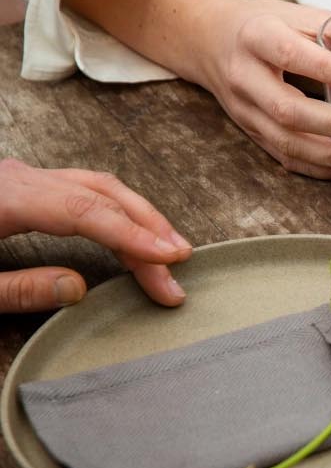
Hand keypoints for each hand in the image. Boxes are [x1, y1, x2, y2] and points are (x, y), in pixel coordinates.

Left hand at [0, 159, 191, 312]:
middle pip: (103, 197)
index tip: (169, 259)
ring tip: (171, 250)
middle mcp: (22, 179)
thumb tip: (76, 289)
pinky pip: (87, 190)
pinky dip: (119, 211)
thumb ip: (17, 289)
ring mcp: (28, 179)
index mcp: (6, 198)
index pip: (84, 212)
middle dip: (149, 232)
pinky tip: (135, 232)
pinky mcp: (29, 186)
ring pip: (101, 188)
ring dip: (141, 218)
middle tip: (177, 271)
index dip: (132, 235)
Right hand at [192, 0, 330, 180]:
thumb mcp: (307, 16)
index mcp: (258, 36)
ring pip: (285, 141)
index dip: (325, 68)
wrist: (209, 39)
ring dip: (330, 156)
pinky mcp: (251, 132)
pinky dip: (317, 168)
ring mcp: (245, 110)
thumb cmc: (267, 25)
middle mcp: (246, 76)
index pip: (290, 54)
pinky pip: (283, 157)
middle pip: (287, 108)